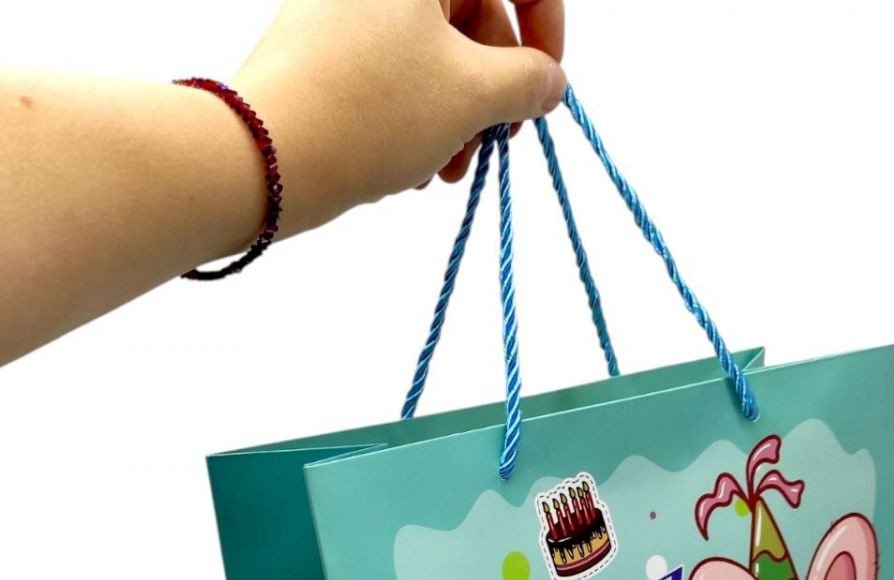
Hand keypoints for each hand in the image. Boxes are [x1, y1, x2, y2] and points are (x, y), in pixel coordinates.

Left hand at [234, 0, 566, 234]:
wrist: (262, 152)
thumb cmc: (372, 110)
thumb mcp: (471, 96)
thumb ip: (527, 82)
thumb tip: (551, 82)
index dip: (546, 30)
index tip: (547, 88)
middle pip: (471, 21)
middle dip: (491, 94)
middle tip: (491, 148)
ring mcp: (346, 8)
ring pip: (432, 57)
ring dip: (454, 119)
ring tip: (441, 170)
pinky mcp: (323, 47)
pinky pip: (391, 74)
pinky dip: (412, 120)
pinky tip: (405, 166)